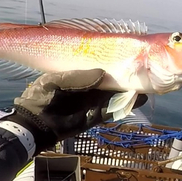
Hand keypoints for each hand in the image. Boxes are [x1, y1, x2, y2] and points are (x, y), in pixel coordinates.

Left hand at [6, 69, 147, 154]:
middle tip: (143, 70)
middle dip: (125, 76)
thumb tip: (103, 73)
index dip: (112, 62)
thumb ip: (78, 78)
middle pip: (111, 80)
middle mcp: (88, 87)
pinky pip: (112, 110)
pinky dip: (125, 106)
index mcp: (78, 74)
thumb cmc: (41, 97)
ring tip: (146, 85)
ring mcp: (92, 102)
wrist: (35, 124)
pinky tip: (138, 99)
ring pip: (115, 95)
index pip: (98, 65)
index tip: (127, 56)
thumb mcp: (56, 81)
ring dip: (129, 91)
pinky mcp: (94, 117)